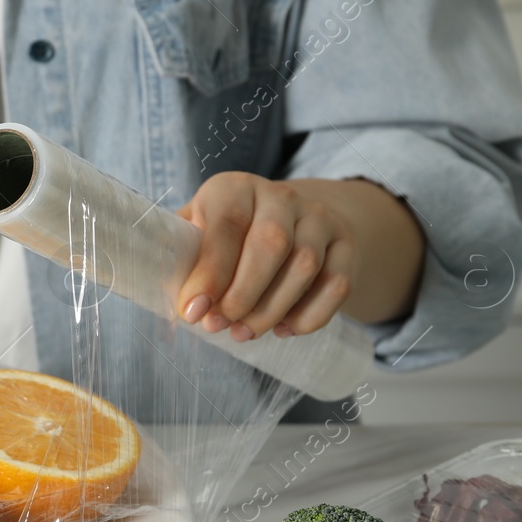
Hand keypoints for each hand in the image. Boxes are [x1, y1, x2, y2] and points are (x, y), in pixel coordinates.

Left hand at [175, 174, 424, 340]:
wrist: (287, 223)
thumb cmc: (225, 239)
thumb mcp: (196, 238)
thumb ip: (181, 264)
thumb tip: (176, 307)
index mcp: (234, 189)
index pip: (227, 224)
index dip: (210, 272)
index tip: (194, 312)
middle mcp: (280, 196)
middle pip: (271, 244)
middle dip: (243, 295)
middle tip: (219, 326)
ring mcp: (318, 218)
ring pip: (305, 266)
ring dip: (271, 310)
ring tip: (243, 333)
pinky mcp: (345, 244)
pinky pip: (336, 284)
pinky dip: (309, 316)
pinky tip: (282, 329)